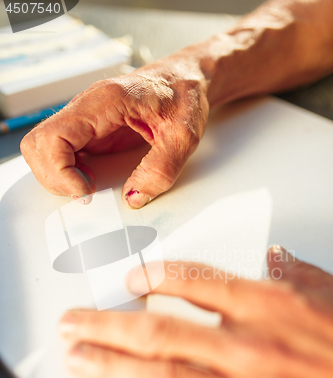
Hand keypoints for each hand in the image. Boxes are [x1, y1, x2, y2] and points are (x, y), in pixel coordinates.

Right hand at [20, 54, 208, 207]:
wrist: (186, 77)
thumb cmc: (184, 94)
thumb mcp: (183, 135)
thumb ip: (161, 169)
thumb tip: (133, 198)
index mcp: (104, 101)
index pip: (54, 136)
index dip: (60, 171)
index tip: (86, 190)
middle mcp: (86, 107)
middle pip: (38, 144)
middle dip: (55, 177)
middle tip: (86, 192)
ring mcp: (84, 119)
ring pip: (43, 149)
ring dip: (58, 175)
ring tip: (89, 186)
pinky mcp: (89, 131)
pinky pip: (61, 153)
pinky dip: (68, 172)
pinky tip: (91, 178)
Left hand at [59, 245, 332, 377]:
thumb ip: (297, 274)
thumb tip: (272, 257)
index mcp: (271, 307)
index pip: (195, 282)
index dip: (154, 278)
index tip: (129, 280)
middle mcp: (252, 348)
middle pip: (160, 331)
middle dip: (108, 325)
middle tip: (76, 323)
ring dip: (112, 367)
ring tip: (79, 360)